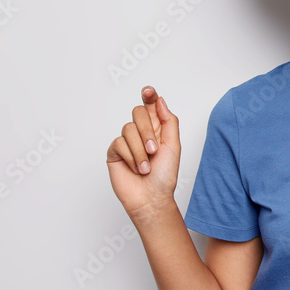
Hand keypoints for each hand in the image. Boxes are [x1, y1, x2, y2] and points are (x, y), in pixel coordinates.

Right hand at [106, 86, 180, 222]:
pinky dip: (131, 157)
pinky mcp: (115, 152)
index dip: (149, 96)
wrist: (151, 198)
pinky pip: (119, 143)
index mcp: (157, 128)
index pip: (150, 106)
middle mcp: (141, 132)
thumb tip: (160, 101)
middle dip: (148, 130)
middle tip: (154, 150)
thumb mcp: (174, 146)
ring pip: (128, 128)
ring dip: (140, 149)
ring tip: (146, 166)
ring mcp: (127, 142)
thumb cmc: (164, 175)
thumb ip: (169, 121)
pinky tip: (136, 168)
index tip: (148, 91)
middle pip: (138, 112)